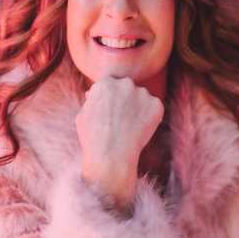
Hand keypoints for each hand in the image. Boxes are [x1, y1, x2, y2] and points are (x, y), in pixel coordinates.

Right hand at [76, 76, 163, 206]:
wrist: (111, 155)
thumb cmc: (92, 138)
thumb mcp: (83, 114)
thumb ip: (92, 100)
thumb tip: (92, 94)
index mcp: (105, 82)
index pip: (111, 85)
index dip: (112, 100)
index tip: (112, 113)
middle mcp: (124, 83)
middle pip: (127, 88)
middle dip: (126, 100)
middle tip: (122, 120)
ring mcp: (142, 93)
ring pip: (142, 98)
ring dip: (139, 108)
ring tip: (131, 128)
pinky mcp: (156, 104)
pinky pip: (154, 108)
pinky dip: (150, 117)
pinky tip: (140, 130)